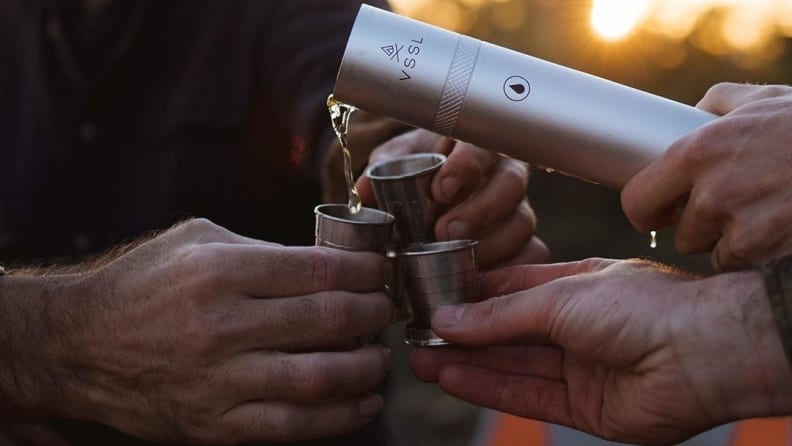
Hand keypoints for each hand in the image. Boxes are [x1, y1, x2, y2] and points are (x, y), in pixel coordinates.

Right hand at [2, 219, 392, 443]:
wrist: (79, 345)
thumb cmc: (143, 284)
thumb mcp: (196, 242)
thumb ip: (261, 250)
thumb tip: (327, 263)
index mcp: (219, 271)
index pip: (318, 268)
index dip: (365, 270)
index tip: (380, 270)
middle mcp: (220, 325)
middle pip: (329, 319)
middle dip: (374, 313)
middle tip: (385, 310)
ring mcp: (217, 380)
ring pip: (320, 377)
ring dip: (366, 367)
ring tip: (379, 357)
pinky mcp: (213, 424)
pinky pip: (293, 425)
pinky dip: (339, 416)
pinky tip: (363, 401)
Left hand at [357, 128, 548, 267]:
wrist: (433, 195)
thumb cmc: (419, 173)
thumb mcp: (397, 164)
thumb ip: (381, 173)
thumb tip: (362, 194)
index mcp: (475, 145)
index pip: (482, 147)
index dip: (466, 167)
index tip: (441, 189)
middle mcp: (504, 174)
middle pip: (510, 186)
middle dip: (479, 210)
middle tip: (446, 232)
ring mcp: (518, 209)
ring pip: (521, 223)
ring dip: (491, 245)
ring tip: (459, 260)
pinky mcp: (525, 241)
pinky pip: (531, 255)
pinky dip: (509, 269)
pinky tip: (481, 280)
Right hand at [410, 259, 791, 444]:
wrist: (702, 351)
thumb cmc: (642, 305)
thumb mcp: (560, 296)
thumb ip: (501, 313)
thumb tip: (448, 319)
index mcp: (575, 287)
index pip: (509, 290)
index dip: (470, 296)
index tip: (431, 298)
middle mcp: (575, 327)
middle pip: (505, 333)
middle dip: (461, 335)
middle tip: (417, 336)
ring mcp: (580, 368)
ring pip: (511, 366)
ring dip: (466, 364)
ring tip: (422, 361)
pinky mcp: (584, 408)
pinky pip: (527, 396)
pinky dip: (488, 388)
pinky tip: (454, 378)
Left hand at [622, 83, 791, 270]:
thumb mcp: (767, 101)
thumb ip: (721, 104)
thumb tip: (693, 113)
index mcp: (699, 152)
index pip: (638, 199)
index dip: (646, 209)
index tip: (658, 211)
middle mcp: (713, 193)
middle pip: (681, 234)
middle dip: (699, 227)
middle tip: (730, 210)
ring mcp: (741, 229)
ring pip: (713, 254)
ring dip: (731, 243)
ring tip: (765, 215)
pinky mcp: (766, 254)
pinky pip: (744, 266)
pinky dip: (758, 257)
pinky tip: (779, 231)